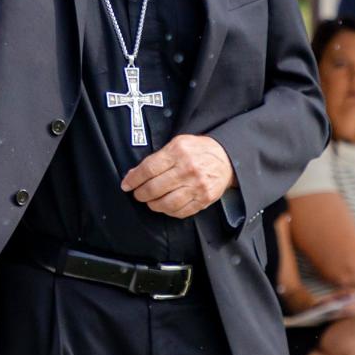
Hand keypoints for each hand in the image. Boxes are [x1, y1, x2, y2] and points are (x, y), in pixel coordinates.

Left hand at [121, 135, 236, 218]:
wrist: (227, 159)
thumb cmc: (199, 150)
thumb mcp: (178, 143)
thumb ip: (157, 157)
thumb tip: (135, 173)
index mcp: (179, 152)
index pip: (149, 169)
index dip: (134, 179)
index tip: (126, 184)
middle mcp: (188, 169)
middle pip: (155, 188)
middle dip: (141, 194)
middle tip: (138, 194)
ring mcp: (197, 186)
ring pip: (166, 203)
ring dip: (153, 204)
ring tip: (150, 201)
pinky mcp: (204, 199)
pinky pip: (180, 211)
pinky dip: (169, 211)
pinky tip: (165, 206)